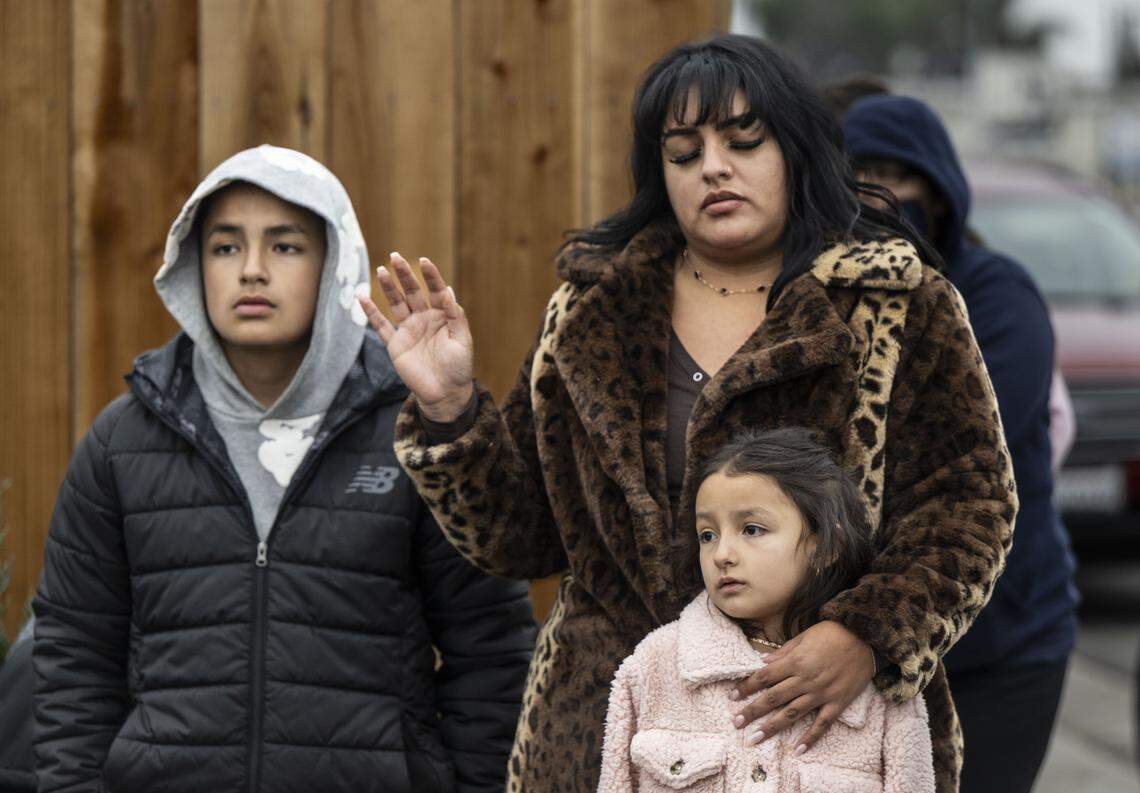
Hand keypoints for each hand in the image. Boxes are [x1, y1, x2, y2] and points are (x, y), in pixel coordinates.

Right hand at [358, 253, 473, 421]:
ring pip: (396, 303)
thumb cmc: (458, 367)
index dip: (430, 275)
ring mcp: (408, 330)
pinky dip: (371, 312)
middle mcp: (424, 319)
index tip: (423, 260)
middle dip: (404, 275)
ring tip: (380, 270)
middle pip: (412, 292)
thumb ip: (455, 316)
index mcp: (442, 316)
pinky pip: (380, 325)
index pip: (435, 290)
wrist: (445, 393)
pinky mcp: (395, 344)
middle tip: (395, 257)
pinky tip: (362, 297)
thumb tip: (448, 291)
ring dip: (388, 287)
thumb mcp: (462, 340)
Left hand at [729, 621, 875, 752]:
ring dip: (771, 727)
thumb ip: (783, 652)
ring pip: (792, 713)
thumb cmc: (832, 633)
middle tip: (735, 723)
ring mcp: (821, 693)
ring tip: (754, 738)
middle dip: (752, 711)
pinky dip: (810, 738)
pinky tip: (797, 749)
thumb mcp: (804, 636)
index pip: (764, 677)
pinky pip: (822, 724)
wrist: (865, 637)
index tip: (731, 696)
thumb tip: (762, 661)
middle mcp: (805, 679)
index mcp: (795, 661)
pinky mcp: (837, 703)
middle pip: (773, 698)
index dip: (746, 687)